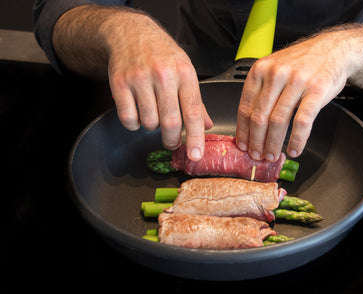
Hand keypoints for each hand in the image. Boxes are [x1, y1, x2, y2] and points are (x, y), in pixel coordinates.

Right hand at [52, 6, 212, 160]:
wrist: (130, 32)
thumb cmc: (162, 53)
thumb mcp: (185, 70)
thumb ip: (196, 100)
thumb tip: (206, 125)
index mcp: (184, 73)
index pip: (193, 111)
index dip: (195, 137)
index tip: (195, 155)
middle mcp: (164, 75)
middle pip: (170, 122)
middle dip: (172, 140)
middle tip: (172, 142)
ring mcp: (140, 78)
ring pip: (149, 123)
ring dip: (152, 127)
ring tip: (153, 112)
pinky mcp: (120, 83)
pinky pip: (128, 118)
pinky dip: (134, 123)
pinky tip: (138, 111)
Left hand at [235, 32, 352, 160]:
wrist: (334, 49)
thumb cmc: (303, 62)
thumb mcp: (275, 68)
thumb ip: (261, 90)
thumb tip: (249, 123)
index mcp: (261, 70)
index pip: (245, 107)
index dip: (243, 131)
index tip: (243, 145)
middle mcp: (276, 74)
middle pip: (260, 117)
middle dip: (256, 142)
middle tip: (256, 155)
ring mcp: (297, 82)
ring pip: (278, 121)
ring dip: (273, 144)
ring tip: (272, 155)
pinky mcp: (316, 90)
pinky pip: (302, 122)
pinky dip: (297, 140)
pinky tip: (294, 149)